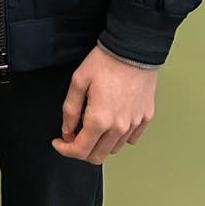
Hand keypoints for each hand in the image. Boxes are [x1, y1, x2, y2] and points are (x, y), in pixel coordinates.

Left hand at [51, 44, 156, 163]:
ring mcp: (134, 124)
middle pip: (98, 156)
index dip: (65, 150)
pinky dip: (118, 138)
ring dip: (99, 144)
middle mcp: (119, 128)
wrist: (133, 49)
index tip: (59, 142)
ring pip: (114, 149)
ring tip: (92, 127)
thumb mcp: (78, 81)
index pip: (80, 150)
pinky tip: (111, 123)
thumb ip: (70, 109)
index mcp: (99, 120)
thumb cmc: (105, 62)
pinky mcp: (145, 118)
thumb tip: (67, 130)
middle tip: (73, 136)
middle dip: (81, 151)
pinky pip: (130, 139)